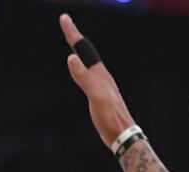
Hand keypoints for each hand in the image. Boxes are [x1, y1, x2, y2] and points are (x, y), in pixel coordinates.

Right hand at [59, 14, 135, 148]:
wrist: (124, 135)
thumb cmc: (110, 118)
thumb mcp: (96, 97)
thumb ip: (84, 77)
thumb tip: (71, 57)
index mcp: (99, 73)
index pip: (83, 48)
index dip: (73, 33)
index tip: (64, 18)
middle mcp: (102, 76)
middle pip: (87, 52)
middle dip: (75, 37)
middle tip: (66, 24)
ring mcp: (102, 85)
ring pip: (89, 62)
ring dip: (80, 51)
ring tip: (74, 43)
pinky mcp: (101, 95)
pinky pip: (89, 75)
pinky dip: (82, 67)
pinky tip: (83, 72)